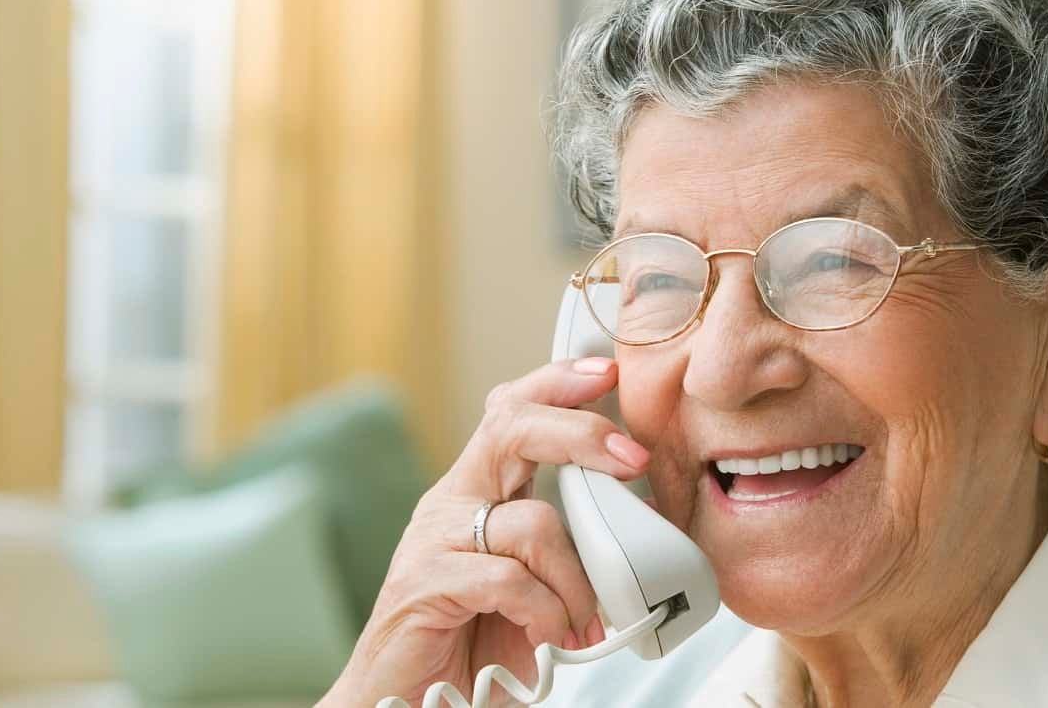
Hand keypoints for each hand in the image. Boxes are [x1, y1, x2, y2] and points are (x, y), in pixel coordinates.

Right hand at [318, 357, 650, 706]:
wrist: (407, 703)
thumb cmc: (471, 644)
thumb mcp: (531, 582)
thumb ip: (567, 547)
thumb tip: (640, 522)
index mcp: (475, 493)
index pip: (511, 411)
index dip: (557, 383)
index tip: (608, 372)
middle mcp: (451, 504)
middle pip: (512, 429)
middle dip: (582, 434)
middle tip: (633, 461)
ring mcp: (433, 541)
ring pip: (531, 522)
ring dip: (577, 578)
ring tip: (583, 622)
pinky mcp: (424, 585)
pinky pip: (508, 578)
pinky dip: (545, 610)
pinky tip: (547, 637)